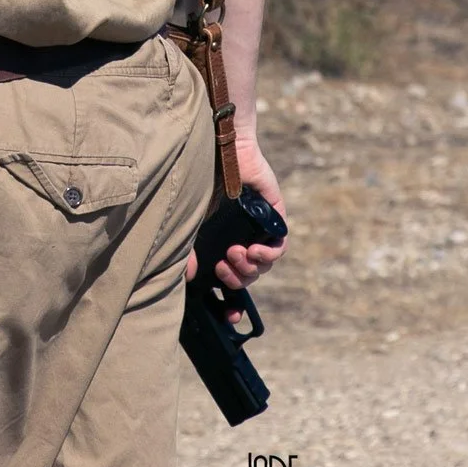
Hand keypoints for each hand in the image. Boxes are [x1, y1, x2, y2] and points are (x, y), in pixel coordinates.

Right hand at [184, 136, 287, 322]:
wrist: (219, 148)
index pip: (229, 281)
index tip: (230, 318)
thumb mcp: (191, 222)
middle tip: (225, 267)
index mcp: (220, 242)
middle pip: (247, 276)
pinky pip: (280, 245)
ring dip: (251, 268)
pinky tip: (255, 250)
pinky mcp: (275, 216)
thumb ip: (187, 250)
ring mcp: (258, 228)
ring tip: (236, 255)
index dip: (231, 304)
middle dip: (237, 280)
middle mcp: (240, 237)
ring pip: (263, 265)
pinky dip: (269, 254)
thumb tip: (189, 278)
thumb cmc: (200, 179)